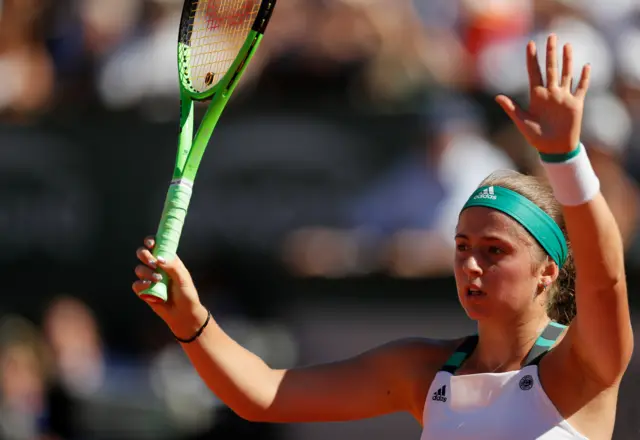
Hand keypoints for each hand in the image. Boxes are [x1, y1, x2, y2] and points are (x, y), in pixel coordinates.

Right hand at [133, 237, 208, 338]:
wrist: (183, 314)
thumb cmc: (187, 294)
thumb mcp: (183, 277)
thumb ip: (172, 266)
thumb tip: (158, 257)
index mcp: (168, 260)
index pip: (156, 246)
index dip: (150, 241)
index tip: (150, 243)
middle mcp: (157, 267)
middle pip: (142, 254)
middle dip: (145, 255)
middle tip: (153, 263)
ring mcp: (150, 279)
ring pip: (139, 269)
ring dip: (147, 272)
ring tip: (158, 280)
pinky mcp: (144, 291)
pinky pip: (136, 284)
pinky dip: (141, 285)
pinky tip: (150, 288)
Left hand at [495, 34, 590, 154]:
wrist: (554, 149)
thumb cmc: (536, 137)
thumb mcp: (522, 121)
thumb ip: (511, 108)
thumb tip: (497, 97)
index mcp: (536, 96)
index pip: (534, 72)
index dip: (532, 59)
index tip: (530, 44)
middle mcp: (550, 93)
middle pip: (551, 68)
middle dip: (550, 52)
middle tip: (551, 36)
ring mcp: (563, 97)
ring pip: (566, 73)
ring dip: (567, 60)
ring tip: (567, 45)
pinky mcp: (575, 104)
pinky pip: (581, 87)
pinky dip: (584, 77)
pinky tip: (586, 65)